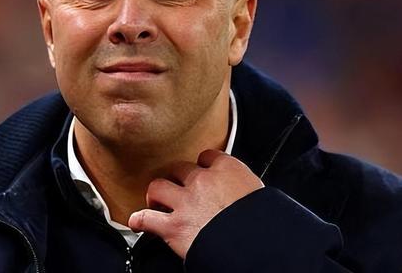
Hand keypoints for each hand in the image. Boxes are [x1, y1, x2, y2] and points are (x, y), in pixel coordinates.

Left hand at [128, 149, 263, 258]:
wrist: (256, 245)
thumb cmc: (263, 222)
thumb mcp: (259, 194)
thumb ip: (244, 187)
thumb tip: (243, 193)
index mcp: (228, 170)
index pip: (207, 156)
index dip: (202, 166)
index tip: (202, 172)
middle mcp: (203, 180)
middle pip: (180, 169)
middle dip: (178, 179)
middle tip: (180, 189)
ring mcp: (186, 202)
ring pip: (158, 187)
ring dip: (157, 194)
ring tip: (158, 201)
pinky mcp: (174, 226)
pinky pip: (147, 219)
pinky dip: (140, 220)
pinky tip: (138, 221)